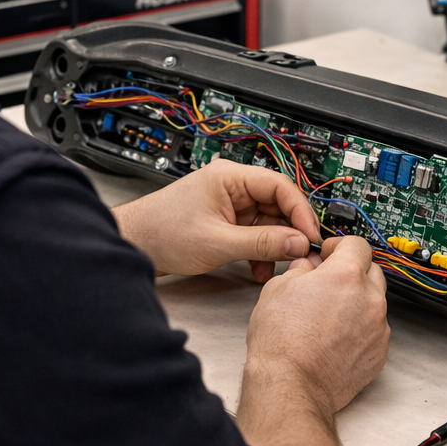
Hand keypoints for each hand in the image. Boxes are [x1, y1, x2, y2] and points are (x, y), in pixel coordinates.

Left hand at [112, 159, 319, 279]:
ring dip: (275, 245)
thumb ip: (262, 243)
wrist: (134, 245)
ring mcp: (229, 203)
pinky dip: (261, 250)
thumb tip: (298, 242)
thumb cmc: (162, 233)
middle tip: (300, 255)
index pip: (280, 186)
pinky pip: (255, 232)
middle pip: (277, 204)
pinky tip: (259, 268)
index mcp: (230, 176)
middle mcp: (232, 185)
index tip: (312, 236)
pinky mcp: (225, 220)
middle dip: (289, 232)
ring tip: (275, 267)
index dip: (300, 212)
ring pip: (268, 221)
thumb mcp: (219, 242)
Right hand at [243, 235, 389, 414]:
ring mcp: (378, 328)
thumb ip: (300, 269)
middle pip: (371, 270)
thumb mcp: (277, 288)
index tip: (329, 253)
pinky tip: (335, 338)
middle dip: (352, 271)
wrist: (290, 385)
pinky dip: (360, 328)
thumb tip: (308, 267)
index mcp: (346, 274)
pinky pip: (375, 330)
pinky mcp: (380, 353)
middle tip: (328, 282)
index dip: (339, 245)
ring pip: (374, 301)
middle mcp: (369, 298)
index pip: (356, 243)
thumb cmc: (281, 341)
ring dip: (357, 301)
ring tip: (329, 316)